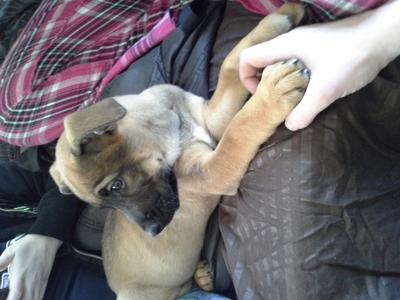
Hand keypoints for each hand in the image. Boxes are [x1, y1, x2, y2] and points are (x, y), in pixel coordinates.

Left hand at [0, 234, 61, 299]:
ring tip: (20, 299)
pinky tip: (29, 299)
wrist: (46, 240)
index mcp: (20, 278)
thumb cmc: (27, 246)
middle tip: (12, 299)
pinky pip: (40, 297)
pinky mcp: (44, 282)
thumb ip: (0, 263)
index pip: (14, 298)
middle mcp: (30, 284)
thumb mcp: (10, 252)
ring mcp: (39, 284)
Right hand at [240, 0, 399, 129]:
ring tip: (297, 99)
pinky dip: (296, 79)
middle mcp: (291, 43)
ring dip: (282, 84)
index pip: (248, 58)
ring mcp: (305, 44)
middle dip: (266, 85)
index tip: (261, 95)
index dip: (247, 79)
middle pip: (262, 63)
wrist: (385, 36)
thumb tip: (289, 125)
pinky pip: (295, 65)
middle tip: (280, 102)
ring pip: (280, 64)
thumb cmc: (352, 57)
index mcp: (285, 46)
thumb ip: (304, 111)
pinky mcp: (318, 49)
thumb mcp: (326, 90)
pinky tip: (313, 91)